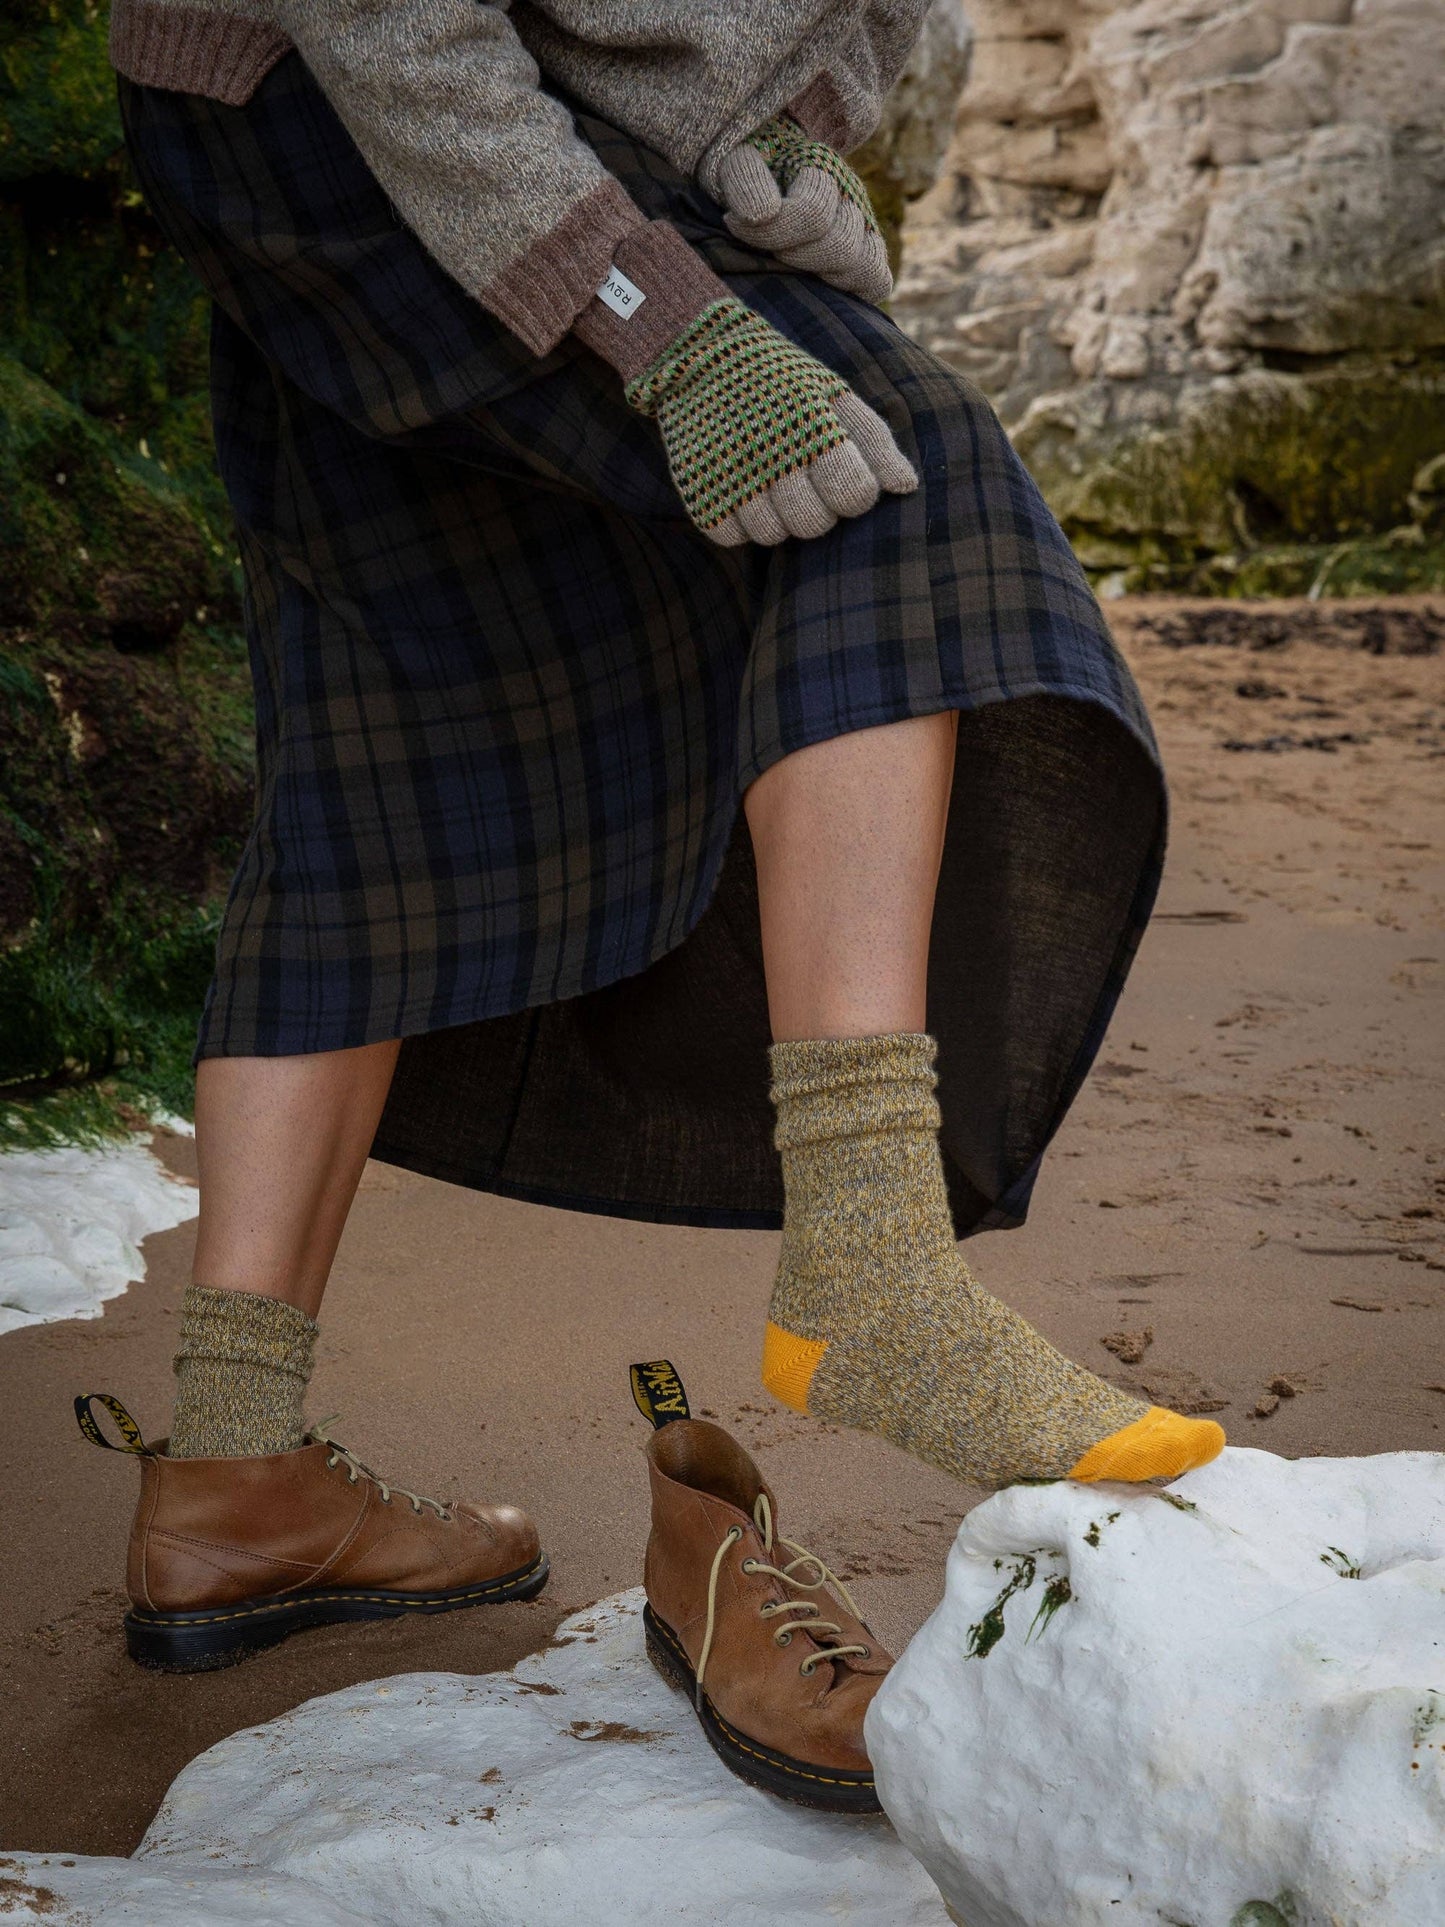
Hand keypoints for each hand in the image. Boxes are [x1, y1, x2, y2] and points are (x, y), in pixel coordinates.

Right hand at [625, 298, 916, 546]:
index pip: (856, 495)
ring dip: (775, 517)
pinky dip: (736, 521)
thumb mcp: (832, 394)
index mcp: (814, 425)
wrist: (700, 351)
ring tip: (769, 482)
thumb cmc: (782, 380)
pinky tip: (738, 489)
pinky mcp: (698, 488)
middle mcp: (772, 452)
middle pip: (814, 525)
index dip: (856, 492)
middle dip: (816, 508)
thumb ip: (873, 439)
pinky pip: (730, 537)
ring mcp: (731, 473)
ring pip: (771, 537)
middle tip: (803, 479)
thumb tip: (906, 487)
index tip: (843, 473)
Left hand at [716, 118, 891, 306]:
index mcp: (821, 167)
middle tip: (769, 252)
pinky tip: (816, 282)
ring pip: (864, 268)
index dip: (771, 232)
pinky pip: (878, 283)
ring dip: (822, 277)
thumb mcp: (736, 165)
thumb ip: (745, 182)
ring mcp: (865, 228)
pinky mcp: (870, 257)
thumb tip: (764, 214)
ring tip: (791, 265)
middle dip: (796, 257)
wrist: (766, 177)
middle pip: (842, 247)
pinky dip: (851, 291)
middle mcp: (852, 196)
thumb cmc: (748, 177)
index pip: (813, 214)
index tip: (732, 223)